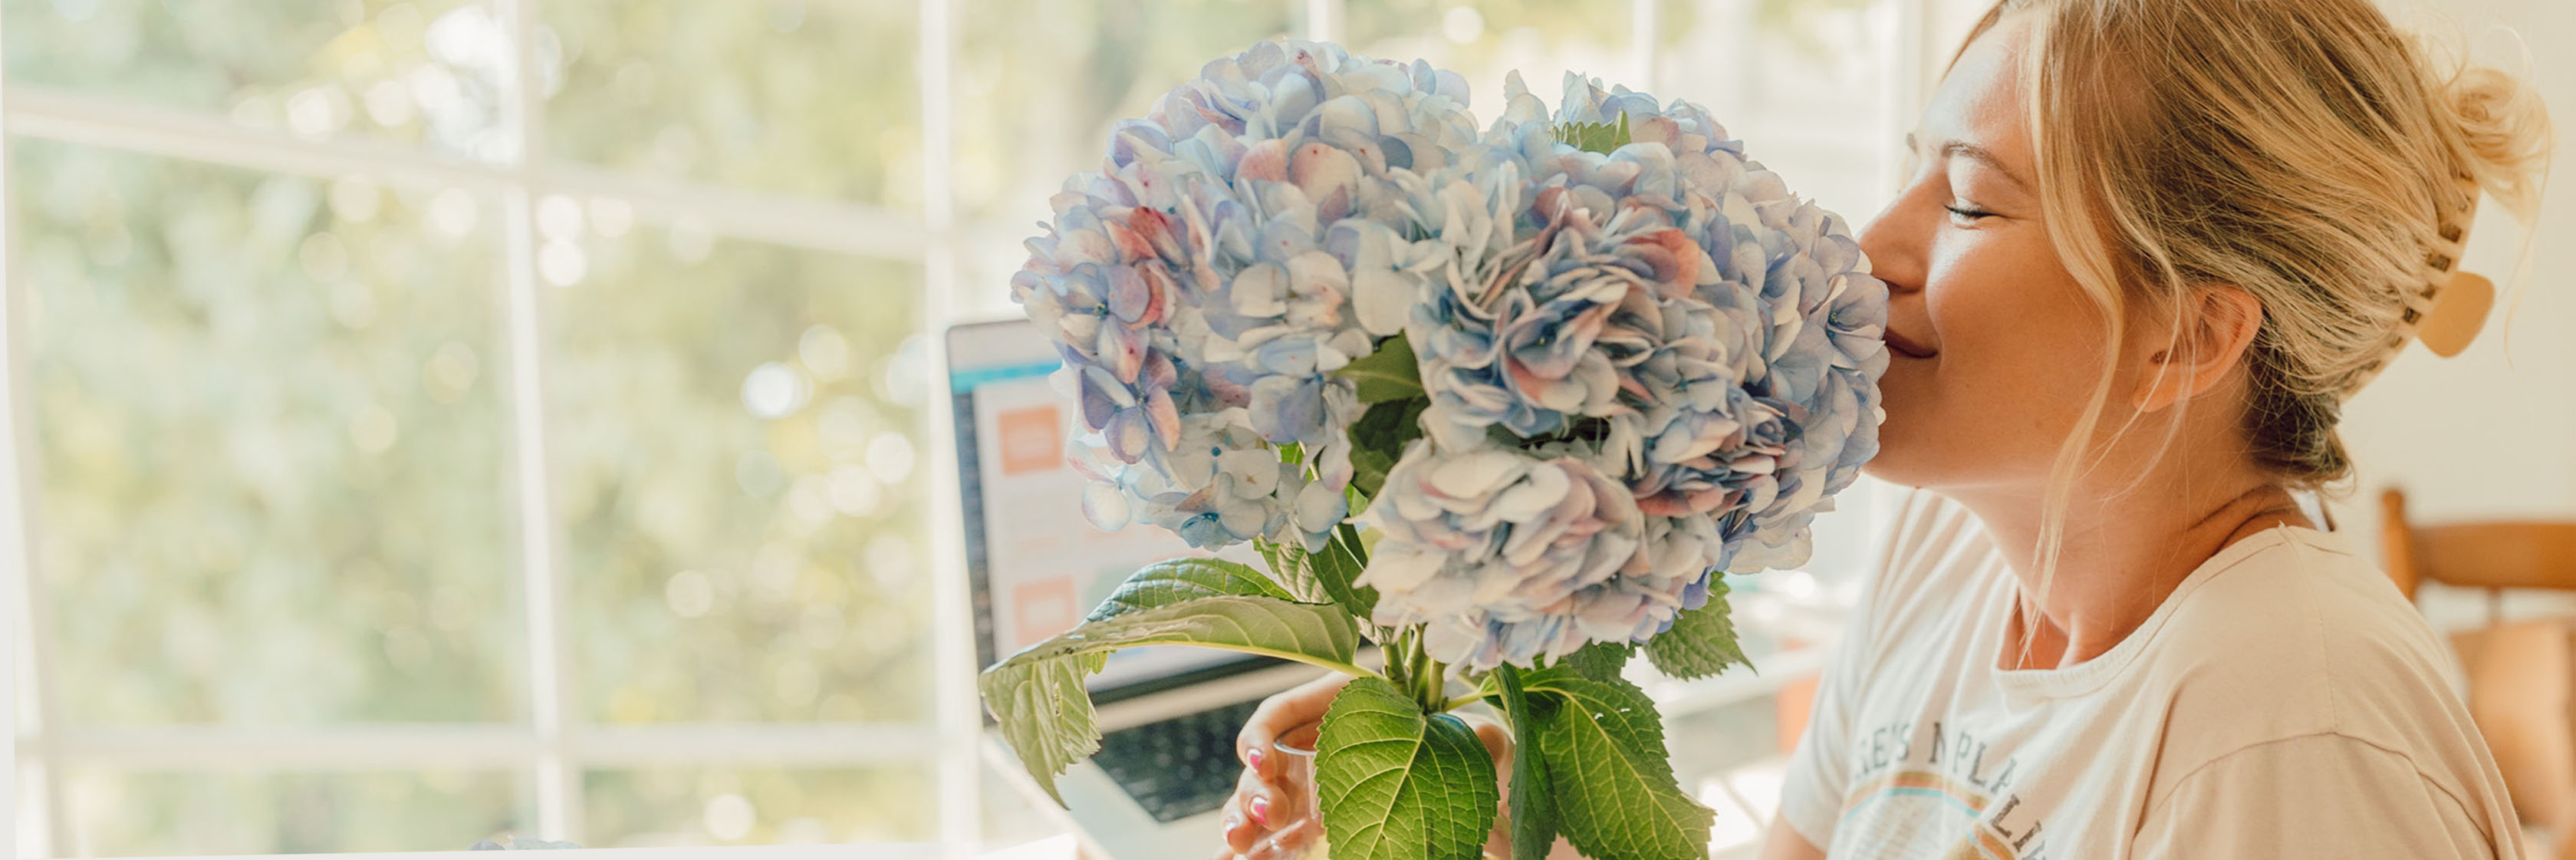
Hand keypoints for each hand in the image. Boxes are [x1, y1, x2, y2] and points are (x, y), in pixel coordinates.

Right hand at [1212, 672, 1512, 859]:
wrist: (1475, 787)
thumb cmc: (1473, 745)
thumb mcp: (1477, 736)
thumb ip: (1478, 735)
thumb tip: (1487, 739)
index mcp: (1342, 703)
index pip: (1282, 712)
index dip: (1261, 736)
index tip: (1264, 764)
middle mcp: (1318, 739)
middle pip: (1263, 760)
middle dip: (1251, 789)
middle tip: (1266, 819)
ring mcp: (1312, 781)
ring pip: (1261, 798)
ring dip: (1242, 821)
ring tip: (1237, 850)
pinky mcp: (1315, 818)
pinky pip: (1277, 833)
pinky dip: (1256, 848)